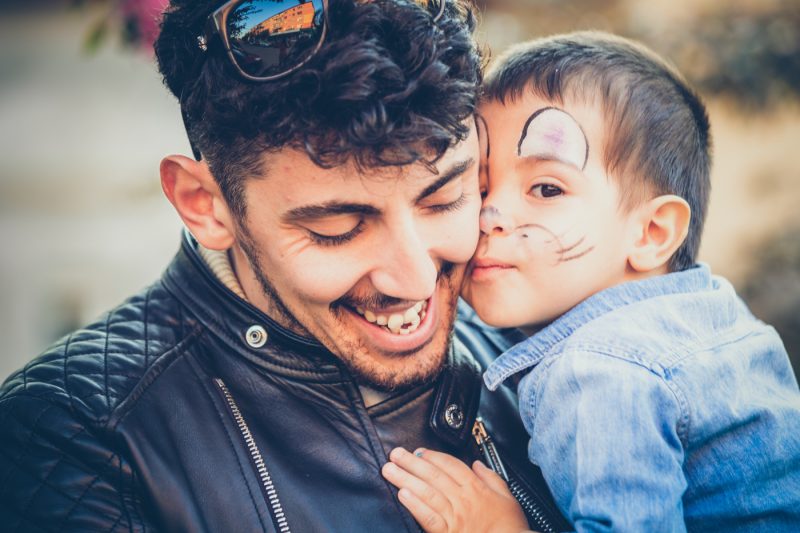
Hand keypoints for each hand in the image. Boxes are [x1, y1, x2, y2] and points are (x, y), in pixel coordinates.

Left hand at [381, 447, 529, 532]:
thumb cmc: (510, 527)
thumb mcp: (507, 498)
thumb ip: (492, 478)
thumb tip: (478, 464)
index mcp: (476, 489)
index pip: (450, 465)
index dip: (433, 456)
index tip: (419, 450)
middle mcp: (462, 499)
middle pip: (433, 475)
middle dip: (412, 462)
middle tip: (395, 454)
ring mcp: (454, 516)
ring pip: (426, 492)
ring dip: (406, 478)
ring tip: (390, 470)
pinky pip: (428, 517)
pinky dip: (414, 505)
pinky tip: (402, 494)